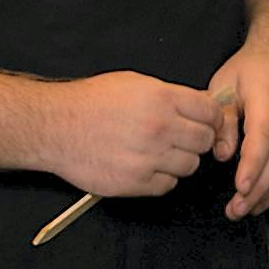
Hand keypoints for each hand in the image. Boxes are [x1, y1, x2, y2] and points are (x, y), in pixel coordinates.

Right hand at [43, 71, 220, 197]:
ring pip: (190, 166)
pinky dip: (162, 178)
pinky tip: (146, 165)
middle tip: (182, 137)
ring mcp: (149, 158)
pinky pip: (168, 185)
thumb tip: (199, 106)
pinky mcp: (136, 182)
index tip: (207, 121)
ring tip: (160, 151)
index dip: (212, 117)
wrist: (56, 127)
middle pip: (205, 141)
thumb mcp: (135, 83)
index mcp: (162, 99)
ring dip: (180, 160)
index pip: (211, 112)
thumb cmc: (91, 102)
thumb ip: (170, 95)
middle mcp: (159, 128)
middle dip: (197, 139)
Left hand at [207, 43, 268, 219]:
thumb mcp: (225, 85)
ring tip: (246, 210)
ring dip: (268, 193)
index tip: (240, 188)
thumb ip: (223, 121)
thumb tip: (222, 155)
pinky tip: (264, 199)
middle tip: (236, 209)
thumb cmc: (251, 69)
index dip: (252, 167)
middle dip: (258, 189)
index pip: (262, 139)